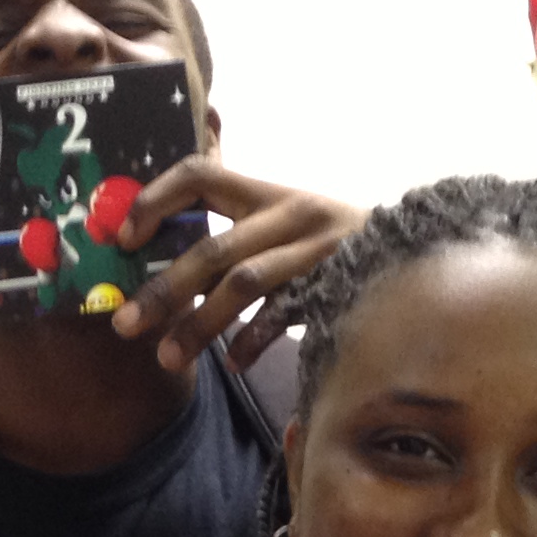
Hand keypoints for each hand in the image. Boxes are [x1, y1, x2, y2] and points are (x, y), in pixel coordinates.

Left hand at [104, 155, 361, 368]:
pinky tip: (234, 362)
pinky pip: (285, 314)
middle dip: (163, 289)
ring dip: (200, 325)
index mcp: (267, 191)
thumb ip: (237, 211)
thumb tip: (184, 201)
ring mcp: (314, 251)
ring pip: (244, 284)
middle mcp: (289, 214)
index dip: (155, 201)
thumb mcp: (285, 213)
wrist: (413, 251)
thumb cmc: (330, 240)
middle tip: (124, 325)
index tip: (123, 238)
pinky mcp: (336, 283)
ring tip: (167, 358)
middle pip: (214, 249)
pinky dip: (254, 339)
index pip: (201, 174)